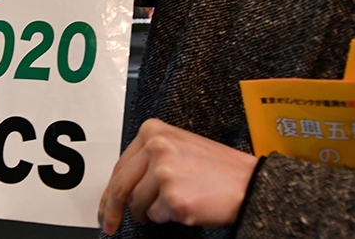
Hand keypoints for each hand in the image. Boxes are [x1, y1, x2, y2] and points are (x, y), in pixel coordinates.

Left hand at [99, 119, 257, 233]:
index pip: (120, 165)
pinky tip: (186, 205)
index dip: (109, 191)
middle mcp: (156, 147)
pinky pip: (156, 216)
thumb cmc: (219, 168)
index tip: (104, 205)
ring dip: (150, 211)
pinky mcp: (172, 196)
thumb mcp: (178, 146)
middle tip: (109, 223)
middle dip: (112, 209)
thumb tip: (122, 184)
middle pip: (119, 185)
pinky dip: (168, 217)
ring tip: (174, 202)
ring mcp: (163, 172)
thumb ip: (148, 158)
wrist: (249, 182)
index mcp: (153, 131)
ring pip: (137, 203)